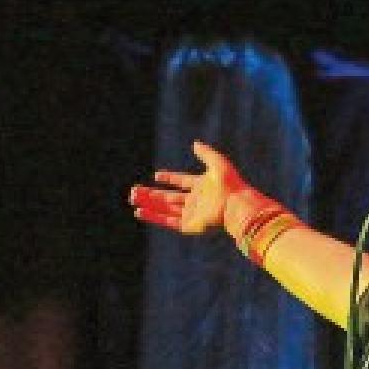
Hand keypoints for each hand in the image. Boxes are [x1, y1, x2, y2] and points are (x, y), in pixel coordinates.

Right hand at [128, 140, 246, 233]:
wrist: (236, 205)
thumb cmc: (230, 185)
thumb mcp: (217, 163)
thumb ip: (205, 153)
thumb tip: (195, 143)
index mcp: (203, 187)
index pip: (183, 182)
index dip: (170, 179)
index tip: (157, 176)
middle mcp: (197, 201)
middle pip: (170, 197)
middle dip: (152, 194)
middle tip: (135, 190)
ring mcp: (193, 214)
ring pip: (166, 209)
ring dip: (149, 204)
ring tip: (132, 198)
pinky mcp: (190, 225)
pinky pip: (168, 221)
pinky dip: (153, 216)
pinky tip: (139, 211)